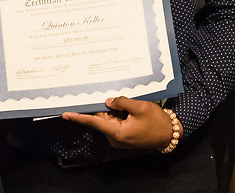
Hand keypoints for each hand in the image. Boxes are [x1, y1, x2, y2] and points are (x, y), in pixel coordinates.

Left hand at [62, 97, 178, 149]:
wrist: (169, 134)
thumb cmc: (156, 122)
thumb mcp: (140, 107)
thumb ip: (122, 102)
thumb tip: (108, 100)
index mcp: (117, 132)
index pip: (94, 122)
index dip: (78, 118)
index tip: (65, 114)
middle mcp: (115, 138)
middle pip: (103, 118)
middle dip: (108, 107)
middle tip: (116, 97)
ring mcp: (120, 138)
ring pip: (111, 119)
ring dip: (117, 110)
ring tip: (131, 104)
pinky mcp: (124, 136)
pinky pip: (117, 122)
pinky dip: (121, 114)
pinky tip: (130, 108)